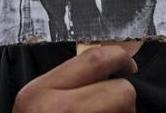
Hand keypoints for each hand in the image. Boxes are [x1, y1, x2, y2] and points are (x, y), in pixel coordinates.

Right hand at [13, 45, 136, 112]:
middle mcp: (57, 109)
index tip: (128, 64)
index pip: (94, 60)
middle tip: (115, 105)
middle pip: (121, 91)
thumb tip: (106, 64)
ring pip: (126, 111)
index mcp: (39, 91)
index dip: (119, 57)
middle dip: (124, 96)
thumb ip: (63, 82)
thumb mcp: (36, 102)